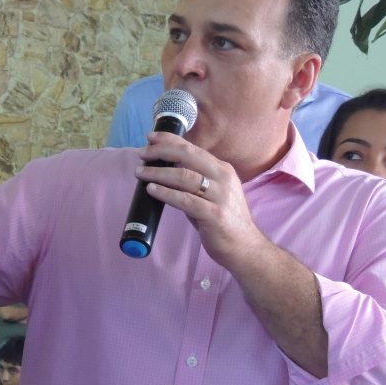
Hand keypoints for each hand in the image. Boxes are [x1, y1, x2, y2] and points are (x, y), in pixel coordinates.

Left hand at [135, 130, 263, 269]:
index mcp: (222, 170)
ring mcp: (220, 196)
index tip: (151, 137)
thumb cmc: (223, 219)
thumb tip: (164, 169)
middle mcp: (223, 178)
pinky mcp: (214, 215)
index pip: (193, 148)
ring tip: (141, 173)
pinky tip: (152, 190)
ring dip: (158, 173)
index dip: (170, 140)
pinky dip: (166, 193)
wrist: (244, 246)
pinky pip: (185, 200)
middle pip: (188, 155)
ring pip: (184, 176)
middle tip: (142, 153)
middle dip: (162, 151)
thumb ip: (193, 180)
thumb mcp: (211, 193)